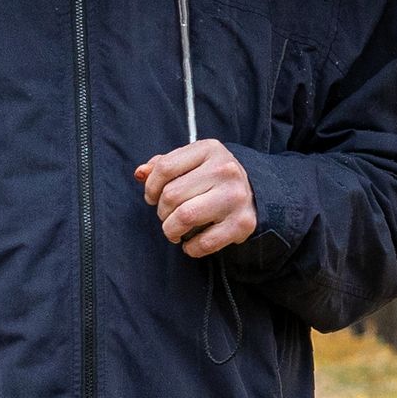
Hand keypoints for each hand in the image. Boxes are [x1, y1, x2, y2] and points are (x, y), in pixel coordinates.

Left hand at [137, 140, 256, 257]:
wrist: (256, 194)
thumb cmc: (215, 178)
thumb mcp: (192, 163)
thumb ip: (164, 166)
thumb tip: (140, 173)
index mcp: (209, 149)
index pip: (165, 168)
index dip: (151, 187)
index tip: (152, 198)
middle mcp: (225, 170)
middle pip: (171, 195)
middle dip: (162, 211)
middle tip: (167, 216)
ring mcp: (235, 197)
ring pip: (184, 217)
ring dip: (171, 230)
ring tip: (175, 231)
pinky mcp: (242, 223)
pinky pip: (204, 242)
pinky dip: (191, 248)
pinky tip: (191, 243)